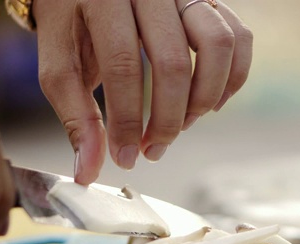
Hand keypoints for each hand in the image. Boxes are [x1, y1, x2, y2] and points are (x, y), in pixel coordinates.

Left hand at [32, 0, 252, 183]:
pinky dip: (234, 75)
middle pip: (174, 62)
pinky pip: (239, 35)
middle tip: (153, 148)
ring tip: (183, 124)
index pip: (123, 65)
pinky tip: (211, 103)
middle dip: (167, 119)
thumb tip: (89, 171)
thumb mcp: (60, 64)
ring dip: (205, 98)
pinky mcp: (208, 0)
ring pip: (217, 44)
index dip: (127, 120)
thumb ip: (75, 116)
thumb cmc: (72, 24)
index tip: (125, 156)